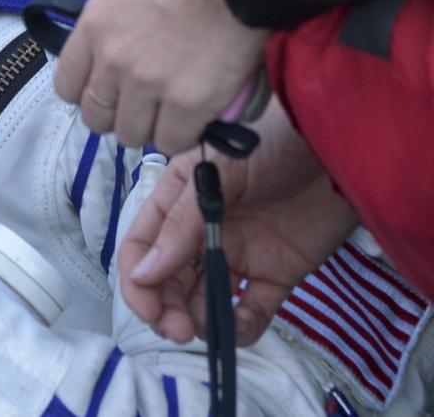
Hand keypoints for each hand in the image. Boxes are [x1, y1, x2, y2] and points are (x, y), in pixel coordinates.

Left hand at [52, 0, 269, 151]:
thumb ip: (110, 28)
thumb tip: (111, 58)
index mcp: (93, 29)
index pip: (67, 86)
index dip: (87, 95)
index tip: (107, 92)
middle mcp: (112, 62)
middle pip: (96, 117)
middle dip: (117, 115)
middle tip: (142, 106)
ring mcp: (148, 86)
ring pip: (132, 136)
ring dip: (150, 128)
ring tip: (171, 113)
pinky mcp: (189, 104)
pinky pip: (172, 143)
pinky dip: (182, 136)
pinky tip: (194, 119)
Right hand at [117, 99, 357, 345]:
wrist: (339, 152)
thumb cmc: (274, 147)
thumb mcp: (220, 173)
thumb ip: (182, 224)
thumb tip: (143, 273)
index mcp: (178, 200)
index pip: (143, 245)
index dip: (137, 280)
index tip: (149, 310)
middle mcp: (202, 230)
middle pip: (169, 279)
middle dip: (166, 308)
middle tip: (179, 331)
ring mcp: (239, 253)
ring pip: (204, 298)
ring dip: (198, 319)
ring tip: (207, 329)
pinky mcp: (276, 274)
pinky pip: (252, 309)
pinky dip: (242, 326)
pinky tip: (241, 326)